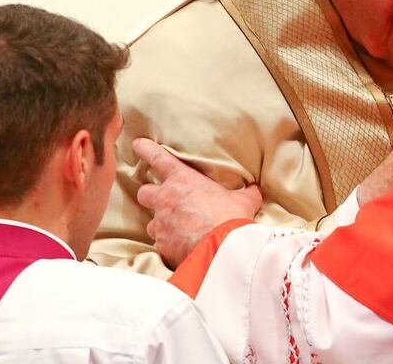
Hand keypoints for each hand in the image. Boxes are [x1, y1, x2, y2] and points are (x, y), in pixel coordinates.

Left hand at [135, 138, 261, 267]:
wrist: (221, 248)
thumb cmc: (231, 218)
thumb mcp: (244, 200)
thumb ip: (246, 192)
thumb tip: (255, 189)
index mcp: (183, 180)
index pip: (158, 158)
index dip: (146, 149)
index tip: (137, 144)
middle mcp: (166, 199)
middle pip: (144, 192)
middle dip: (151, 194)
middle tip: (162, 198)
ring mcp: (161, 223)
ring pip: (151, 221)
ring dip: (161, 222)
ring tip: (176, 228)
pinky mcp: (162, 244)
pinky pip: (161, 242)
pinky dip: (169, 243)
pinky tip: (181, 246)